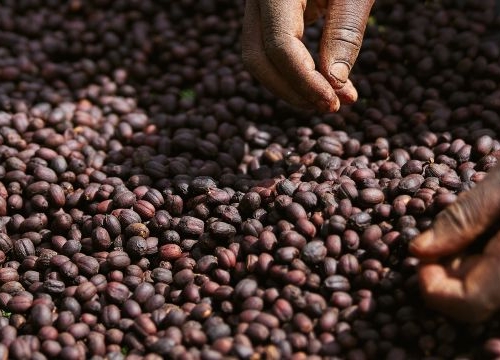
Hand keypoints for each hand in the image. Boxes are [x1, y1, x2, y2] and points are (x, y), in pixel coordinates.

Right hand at [242, 0, 373, 112]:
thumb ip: (344, 35)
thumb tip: (334, 86)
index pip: (280, 46)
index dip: (305, 81)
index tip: (335, 103)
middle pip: (257, 58)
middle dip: (291, 90)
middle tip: (328, 107)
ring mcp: (257, 3)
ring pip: (258, 56)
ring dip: (289, 85)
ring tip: (327, 98)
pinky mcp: (267, 10)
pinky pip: (268, 47)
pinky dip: (290, 69)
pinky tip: (318, 79)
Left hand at [410, 165, 499, 321]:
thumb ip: (463, 219)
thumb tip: (418, 250)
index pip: (468, 304)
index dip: (434, 286)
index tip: (420, 255)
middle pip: (478, 300)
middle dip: (448, 273)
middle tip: (443, 237)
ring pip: (490, 291)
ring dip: (467, 267)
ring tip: (470, 229)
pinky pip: (499, 277)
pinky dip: (486, 261)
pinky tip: (487, 235)